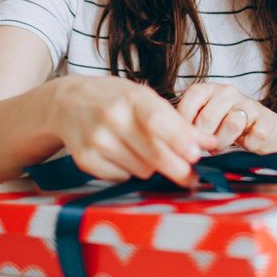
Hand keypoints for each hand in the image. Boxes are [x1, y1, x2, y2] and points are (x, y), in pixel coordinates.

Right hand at [50, 76, 217, 186]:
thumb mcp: (145, 98)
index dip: (179, 140)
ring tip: (142, 151)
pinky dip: (129, 172)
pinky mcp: (85, 160)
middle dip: (178, 169)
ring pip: (141, 170)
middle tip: (192, 177)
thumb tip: (209, 143)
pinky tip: (122, 156)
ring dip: (151, 167)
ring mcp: (97, 141)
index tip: (197, 155)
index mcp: (131, 98)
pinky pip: (122, 178)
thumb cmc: (114, 99)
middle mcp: (112, 118)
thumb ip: (177, 122)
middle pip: (153, 154)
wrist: (67, 103)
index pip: (157, 121)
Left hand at [175, 82, 276, 153]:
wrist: (261, 127)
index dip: (185, 123)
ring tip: (221, 146)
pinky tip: (246, 144)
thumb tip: (171, 140)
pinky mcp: (266, 120)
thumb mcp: (204, 119)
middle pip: (208, 118)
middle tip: (205, 146)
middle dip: (204, 139)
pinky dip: (248, 145)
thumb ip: (188, 124)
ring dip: (224, 142)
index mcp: (208, 89)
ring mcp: (248, 104)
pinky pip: (254, 136)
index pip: (191, 99)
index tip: (186, 138)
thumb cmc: (224, 125)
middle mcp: (228, 92)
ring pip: (232, 124)